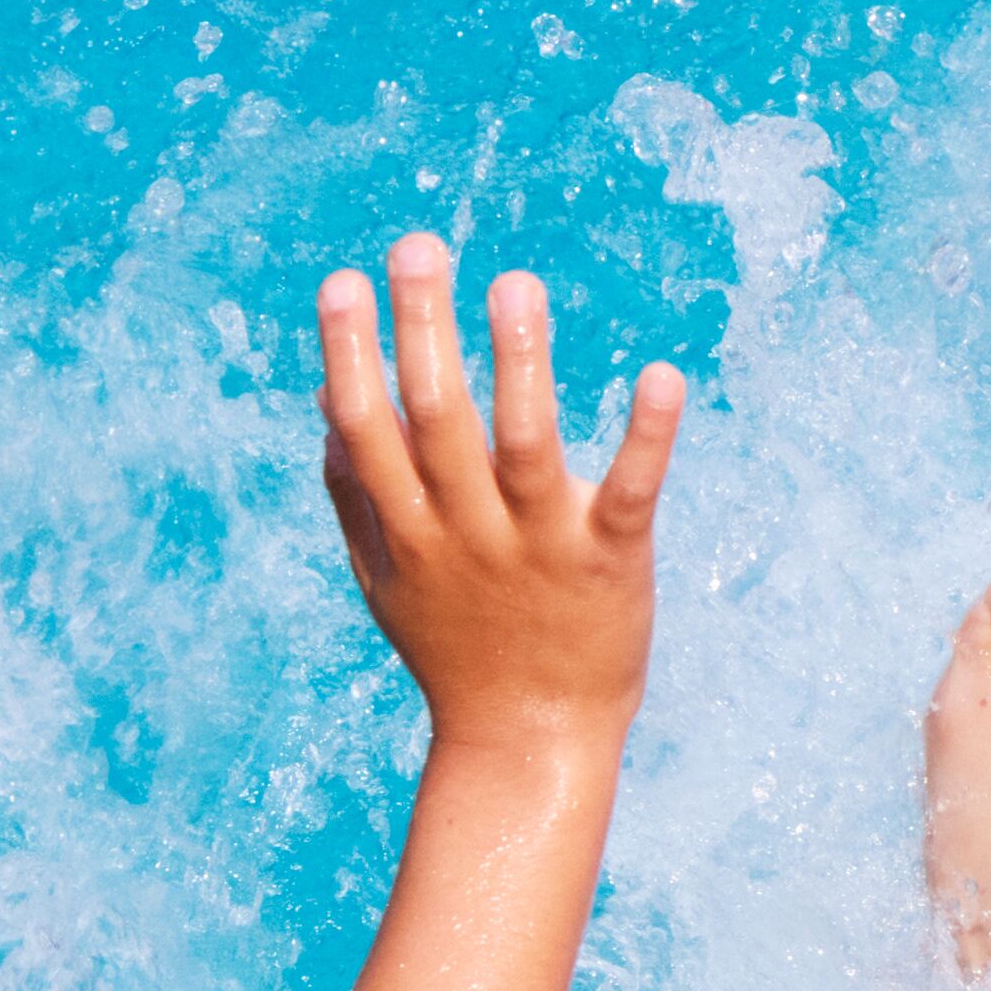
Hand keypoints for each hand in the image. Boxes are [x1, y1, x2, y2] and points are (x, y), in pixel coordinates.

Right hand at [320, 238, 681, 749]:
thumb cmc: (458, 654)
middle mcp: (468, 533)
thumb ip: (357, 499)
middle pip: (436, 420)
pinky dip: (647, 436)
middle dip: (420, 329)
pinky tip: (661, 375)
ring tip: (514, 285)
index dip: (350, 355)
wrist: (531, 745)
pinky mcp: (611, 559)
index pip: (368, 430)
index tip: (342, 283)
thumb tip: (328, 409)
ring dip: (519, 362)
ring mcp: (540, 545)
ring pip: (523, 443)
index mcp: (410, 532)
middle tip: (415, 245)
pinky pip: (628, 491)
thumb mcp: (386, 583)